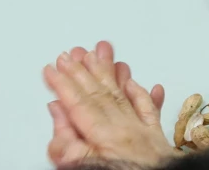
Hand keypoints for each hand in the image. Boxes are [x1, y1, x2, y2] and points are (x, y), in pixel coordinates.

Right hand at [44, 41, 171, 167]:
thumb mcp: (83, 166)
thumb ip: (68, 143)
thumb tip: (58, 112)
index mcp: (105, 134)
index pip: (80, 103)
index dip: (64, 83)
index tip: (52, 67)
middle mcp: (125, 126)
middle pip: (100, 93)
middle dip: (83, 70)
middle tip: (71, 51)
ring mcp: (142, 130)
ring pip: (123, 93)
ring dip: (109, 72)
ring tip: (100, 50)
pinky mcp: (156, 137)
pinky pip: (148, 108)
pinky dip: (140, 92)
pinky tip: (134, 79)